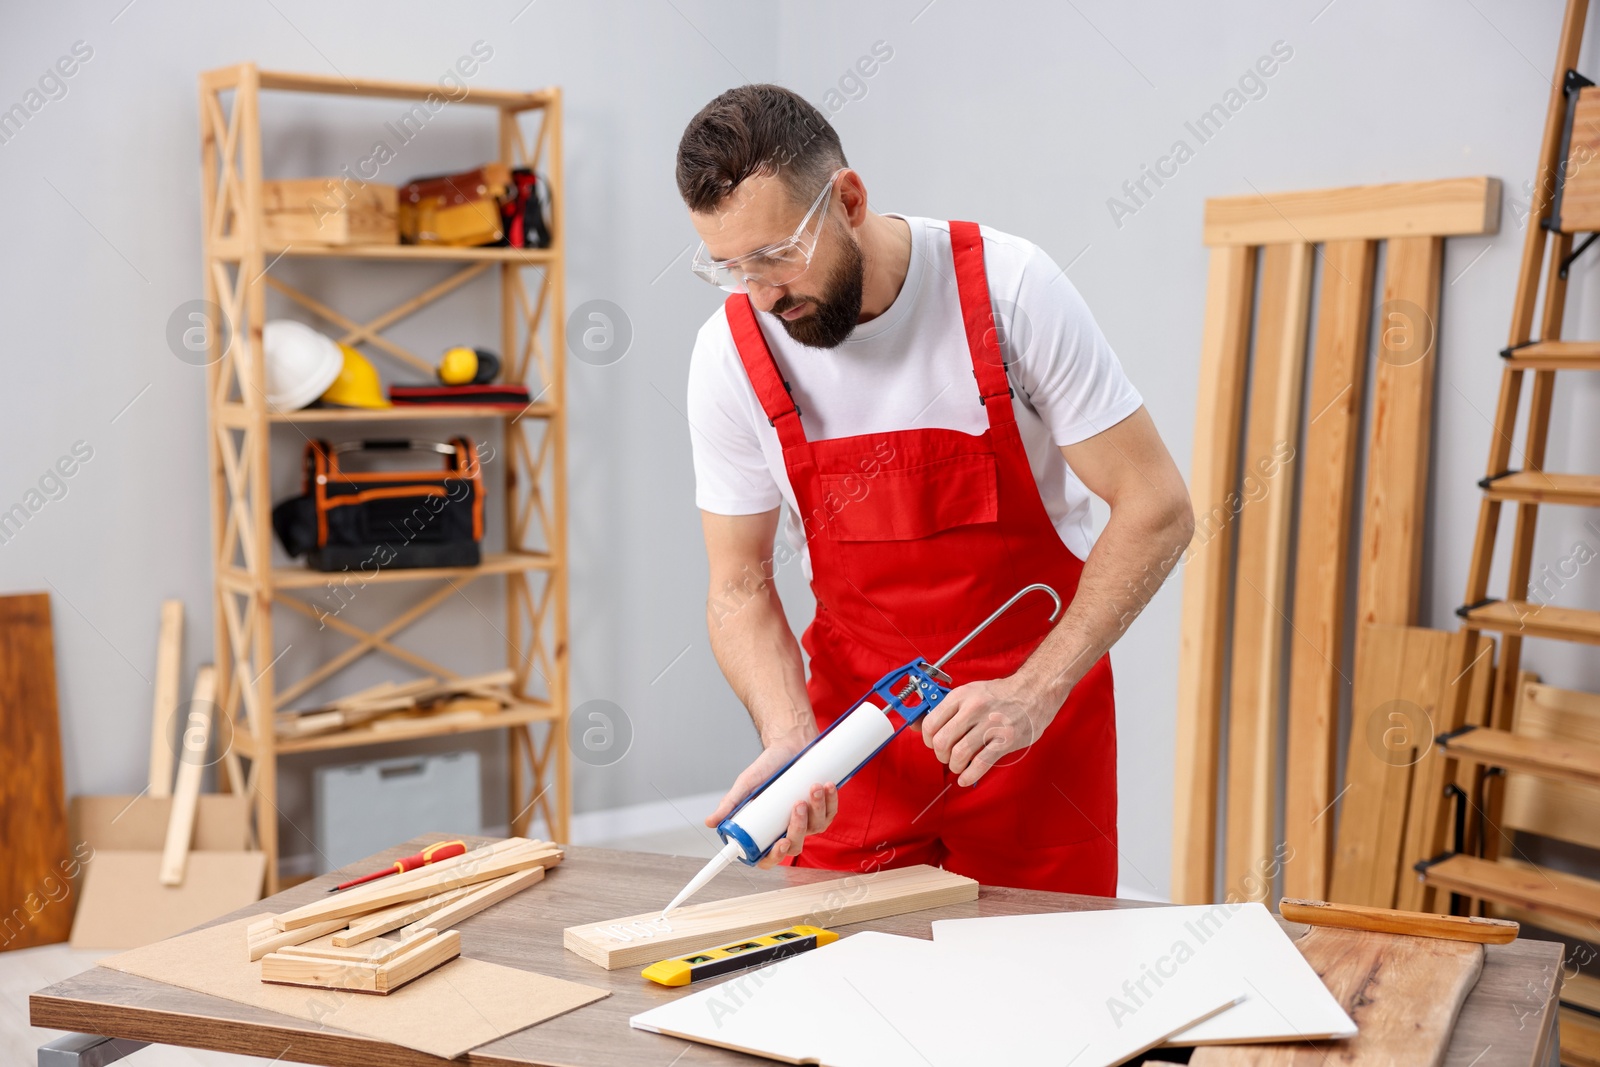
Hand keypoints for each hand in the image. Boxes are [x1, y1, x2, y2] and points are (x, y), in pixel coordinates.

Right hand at [706, 732, 838, 866]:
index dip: (775, 856)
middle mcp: (788, 830)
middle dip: (799, 827)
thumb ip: (730, 803)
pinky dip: (830, 800)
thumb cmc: (768, 766)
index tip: (781, 843)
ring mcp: (809, 821)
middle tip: (796, 805)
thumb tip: (710, 823)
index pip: (769, 857)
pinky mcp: (824, 808)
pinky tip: (826, 785)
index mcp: (768, 831)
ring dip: (817, 808)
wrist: (789, 744)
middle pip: (796, 844)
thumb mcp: (746, 785)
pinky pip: (831, 812)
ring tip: (812, 787)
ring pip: (817, 827)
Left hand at [921, 675, 1056, 786]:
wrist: (1034, 692)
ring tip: (959, 766)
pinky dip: (969, 775)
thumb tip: (916, 725)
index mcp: (961, 696)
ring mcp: (990, 725)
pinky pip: (980, 763)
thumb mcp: (969, 693)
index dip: (927, 740)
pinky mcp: (1005, 740)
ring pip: (959, 754)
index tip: (933, 744)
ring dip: (955, 766)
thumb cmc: (999, 695)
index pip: (931, 724)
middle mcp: (974, 709)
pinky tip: (966, 778)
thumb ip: (946, 709)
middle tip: (946, 757)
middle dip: (941, 755)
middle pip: (942, 741)